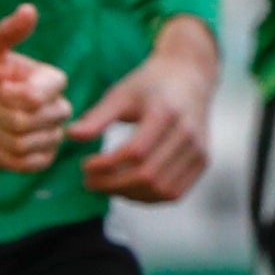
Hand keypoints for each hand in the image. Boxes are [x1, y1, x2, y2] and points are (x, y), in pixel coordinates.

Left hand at [0, 3, 65, 171]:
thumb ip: (8, 33)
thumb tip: (29, 9)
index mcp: (51, 82)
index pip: (39, 97)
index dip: (11, 96)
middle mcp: (58, 108)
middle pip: (35, 121)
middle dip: (4, 117)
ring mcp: (50, 135)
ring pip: (30, 144)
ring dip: (3, 136)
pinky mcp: (39, 158)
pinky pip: (30, 164)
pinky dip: (8, 156)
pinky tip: (1, 143)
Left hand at [73, 14, 216, 202]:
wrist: (189, 77)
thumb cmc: (149, 85)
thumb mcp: (121, 94)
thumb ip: (97, 117)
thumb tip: (71, 136)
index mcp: (167, 113)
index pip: (135, 152)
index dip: (106, 165)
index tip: (84, 165)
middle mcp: (188, 134)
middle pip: (148, 175)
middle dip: (113, 185)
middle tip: (89, 182)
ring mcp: (199, 150)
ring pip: (162, 190)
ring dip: (130, 195)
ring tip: (108, 186)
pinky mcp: (203, 161)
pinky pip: (175, 192)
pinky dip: (148, 198)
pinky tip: (129, 189)